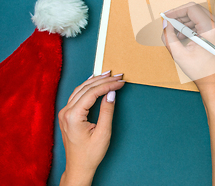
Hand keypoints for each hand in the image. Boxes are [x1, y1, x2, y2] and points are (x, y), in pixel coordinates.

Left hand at [58, 71, 124, 185]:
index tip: (121, 82)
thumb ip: (107, 111)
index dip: (108, 85)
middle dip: (103, 80)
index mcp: (73, 116)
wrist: (79, 167)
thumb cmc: (90, 154)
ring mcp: (64, 113)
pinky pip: (77, 95)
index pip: (92, 93)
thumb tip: (111, 93)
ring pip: (80, 89)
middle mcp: (66, 112)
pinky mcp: (67, 115)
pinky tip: (94, 81)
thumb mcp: (103, 133)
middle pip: (85, 88)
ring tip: (108, 75)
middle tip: (118, 76)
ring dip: (95, 81)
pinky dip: (87, 87)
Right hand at [161, 2, 214, 94]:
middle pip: (196, 10)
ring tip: (176, 35)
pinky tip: (185, 37)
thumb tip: (165, 24)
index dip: (176, 11)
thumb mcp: (179, 54)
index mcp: (211, 28)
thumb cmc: (200, 71)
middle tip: (169, 24)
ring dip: (186, 23)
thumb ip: (168, 36)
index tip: (166, 16)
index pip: (191, 8)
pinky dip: (193, 27)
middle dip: (180, 16)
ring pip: (200, 16)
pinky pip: (205, 23)